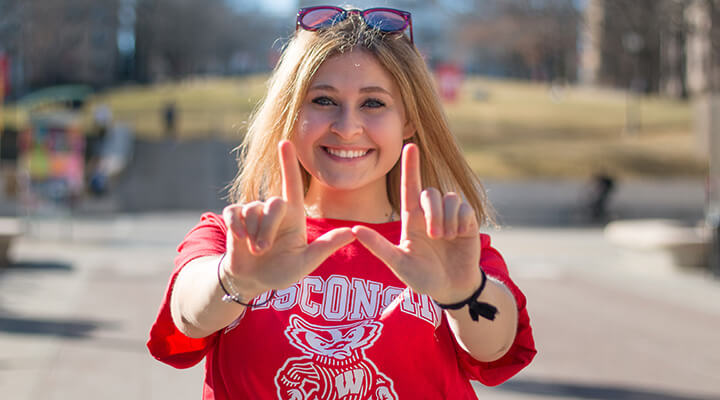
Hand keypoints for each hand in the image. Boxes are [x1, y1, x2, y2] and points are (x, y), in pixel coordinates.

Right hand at [222, 140, 354, 299]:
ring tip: (256, 250)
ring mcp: (253, 212)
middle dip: (268, 227)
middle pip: (274, 203)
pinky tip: (239, 238)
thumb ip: (327, 246)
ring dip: (254, 233)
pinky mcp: (234, 218)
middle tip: (264, 249)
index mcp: (293, 215)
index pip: (293, 185)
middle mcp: (273, 210)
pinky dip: (235, 226)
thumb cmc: (282, 271)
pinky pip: (233, 213)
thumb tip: (353, 232)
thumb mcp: (306, 262)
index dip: (288, 164)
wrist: (253, 280)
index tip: (285, 142)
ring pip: (253, 210)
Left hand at [352, 144, 481, 303]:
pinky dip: (461, 222)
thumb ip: (379, 247)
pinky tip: (459, 236)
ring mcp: (450, 216)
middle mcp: (430, 213)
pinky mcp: (467, 222)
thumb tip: (354, 230)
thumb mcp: (398, 264)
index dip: (410, 167)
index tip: (410, 146)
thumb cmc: (422, 277)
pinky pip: (464, 208)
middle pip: (430, 192)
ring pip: (449, 198)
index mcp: (411, 219)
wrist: (451, 289)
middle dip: (433, 212)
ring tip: (446, 239)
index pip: (410, 187)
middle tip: (435, 236)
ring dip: (447, 219)